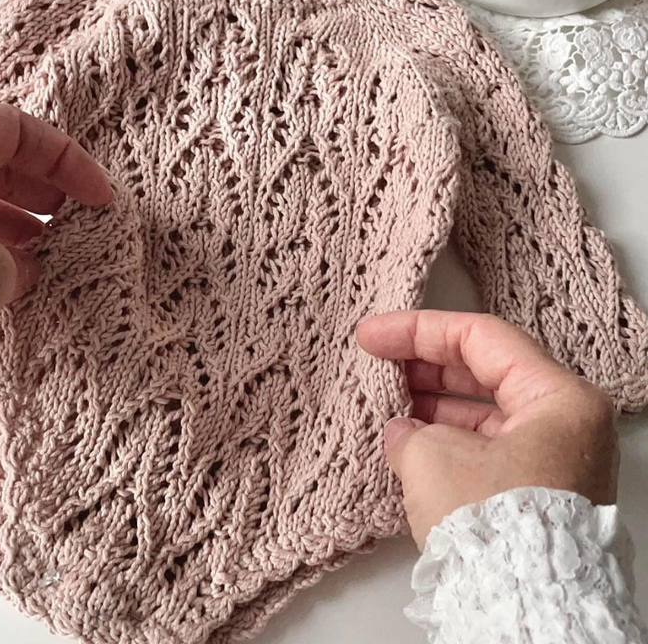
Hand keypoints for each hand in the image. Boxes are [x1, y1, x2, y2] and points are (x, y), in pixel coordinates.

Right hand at [356, 310, 618, 548]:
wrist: (520, 608)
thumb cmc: (493, 526)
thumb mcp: (434, 457)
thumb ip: (409, 428)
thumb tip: (401, 432)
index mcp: (561, 399)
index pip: (482, 338)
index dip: (418, 331)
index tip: (372, 336)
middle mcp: (567, 425)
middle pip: (486, 372)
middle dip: (425, 365)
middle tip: (377, 361)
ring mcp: (555, 459)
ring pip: (484, 411)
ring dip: (431, 403)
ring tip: (385, 402)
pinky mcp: (537, 491)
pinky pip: (486, 446)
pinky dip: (446, 438)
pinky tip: (407, 439)